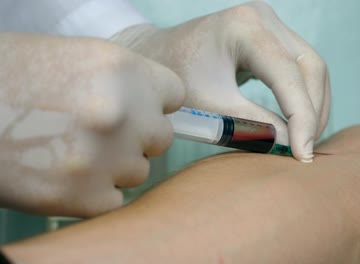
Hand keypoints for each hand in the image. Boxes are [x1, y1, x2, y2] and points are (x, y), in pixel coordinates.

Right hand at [0, 33, 184, 216]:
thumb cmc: (15, 77)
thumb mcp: (78, 59)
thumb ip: (124, 83)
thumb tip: (153, 108)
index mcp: (123, 70)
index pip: (174, 95)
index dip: (155, 103)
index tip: (141, 109)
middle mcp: (123, 114)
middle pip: (161, 137)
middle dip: (137, 137)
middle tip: (102, 133)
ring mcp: (105, 160)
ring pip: (138, 171)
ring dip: (114, 166)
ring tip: (74, 152)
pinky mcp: (83, 199)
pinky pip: (114, 199)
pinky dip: (94, 192)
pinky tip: (64, 174)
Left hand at [111, 1, 329, 161]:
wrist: (157, 56)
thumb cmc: (174, 78)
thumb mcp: (210, 106)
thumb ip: (252, 125)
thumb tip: (290, 145)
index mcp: (244, 27)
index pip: (288, 73)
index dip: (301, 116)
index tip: (303, 153)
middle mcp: (263, 18)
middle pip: (310, 66)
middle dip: (312, 111)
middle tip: (305, 150)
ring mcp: (269, 25)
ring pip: (312, 67)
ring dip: (313, 105)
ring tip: (305, 140)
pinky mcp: (270, 38)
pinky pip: (301, 67)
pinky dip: (304, 96)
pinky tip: (299, 122)